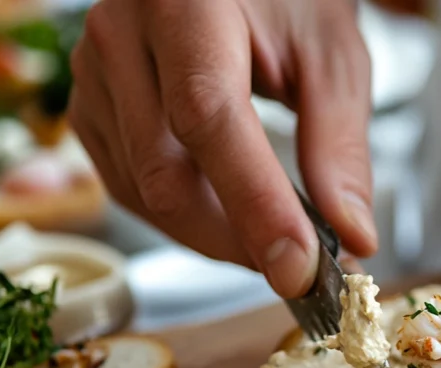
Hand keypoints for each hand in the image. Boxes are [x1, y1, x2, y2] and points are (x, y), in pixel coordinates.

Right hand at [68, 0, 375, 297]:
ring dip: (215, 238)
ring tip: (275, 240)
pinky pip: (128, 188)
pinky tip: (230, 219)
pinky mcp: (89, 108)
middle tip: (301, 268)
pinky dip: (185, 220)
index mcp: (185, 4)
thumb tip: (351, 236)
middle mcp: (121, 34)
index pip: (208, 119)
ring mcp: (94, 74)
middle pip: (165, 173)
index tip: (298, 266)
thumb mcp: (332, 56)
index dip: (254, 203)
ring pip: (144, 194)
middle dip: (237, 241)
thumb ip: (340, 146)